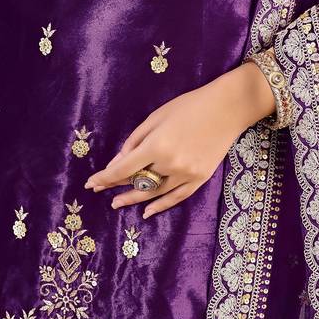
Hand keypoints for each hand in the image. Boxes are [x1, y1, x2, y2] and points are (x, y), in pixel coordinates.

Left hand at [82, 61, 276, 218]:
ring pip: (154, 193)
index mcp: (156, 145)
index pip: (124, 168)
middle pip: (137, 182)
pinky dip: (161, 206)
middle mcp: (170, 163)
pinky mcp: (200, 179)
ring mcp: (186, 174)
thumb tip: (120, 161)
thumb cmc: (189, 106)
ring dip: (134, 199)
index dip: (105, 177)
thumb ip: (136, 140)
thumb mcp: (156, 117)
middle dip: (116, 186)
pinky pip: (176, 197)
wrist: (227, 109)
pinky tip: (147, 212)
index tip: (91, 183)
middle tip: (99, 191)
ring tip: (117, 204)